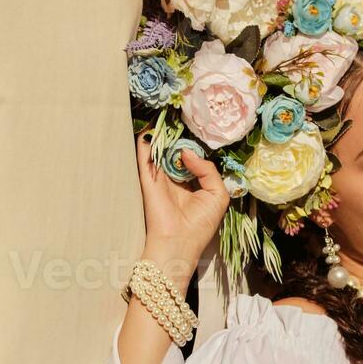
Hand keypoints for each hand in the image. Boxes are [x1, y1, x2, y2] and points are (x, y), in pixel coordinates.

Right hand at [135, 135, 229, 277]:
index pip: (193, 161)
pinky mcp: (148, 181)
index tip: (198, 133)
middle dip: (179, 140)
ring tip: (167, 120)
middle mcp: (176, 181)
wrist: (178, 242)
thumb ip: (208, 170)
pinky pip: (145, 159)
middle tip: (181, 122)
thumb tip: (187, 153)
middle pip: (176, 154)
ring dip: (163, 138)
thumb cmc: (201, 223)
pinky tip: (149, 130)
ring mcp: (160, 180)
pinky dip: (145, 144)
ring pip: (161, 153)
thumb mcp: (217, 194)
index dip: (195, 148)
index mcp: (193, 185)